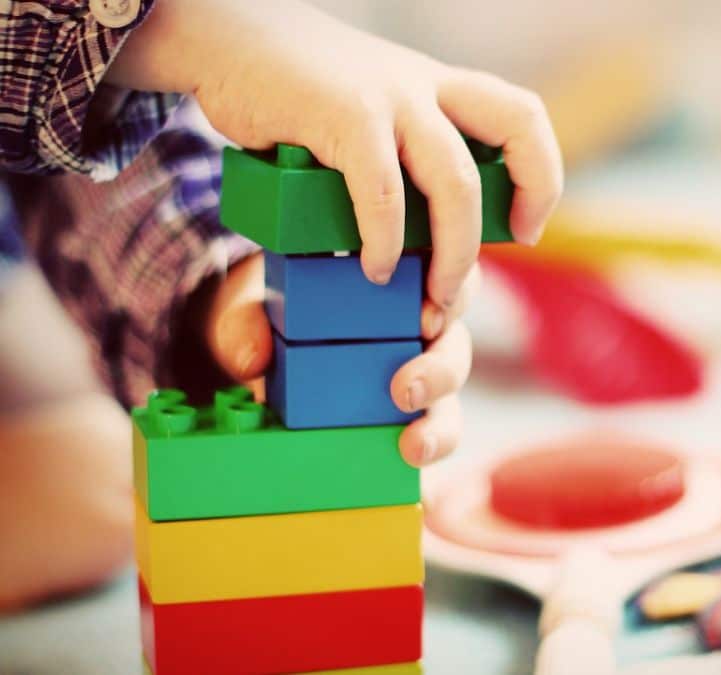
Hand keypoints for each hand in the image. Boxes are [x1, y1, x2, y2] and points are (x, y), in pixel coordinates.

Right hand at [109, 0, 561, 307]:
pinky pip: (383, 192)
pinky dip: (383, 241)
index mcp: (440, 88)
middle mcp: (426, 87)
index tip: (526, 228)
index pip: (523, 117)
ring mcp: (390, 97)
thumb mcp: (371, 115)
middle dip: (524, 204)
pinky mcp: (344, 114)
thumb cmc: (298, 97)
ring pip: (456, 182)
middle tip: (490, 264)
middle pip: (518, 129)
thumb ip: (402, 158)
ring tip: (431, 296)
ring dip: (453, 252)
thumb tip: (421, 241)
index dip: (541, 174)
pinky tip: (371, 267)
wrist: (228, 42)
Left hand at [204, 253, 475, 466]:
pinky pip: (436, 430)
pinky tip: (410, 457)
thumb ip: (245, 322)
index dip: (451, 295)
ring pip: (451, 394)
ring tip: (414, 444)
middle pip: (455, 342)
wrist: (260, 350)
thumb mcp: (253, 306)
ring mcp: (421, 371)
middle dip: (441, 369)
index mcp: (399, 280)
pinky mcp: (412, 412)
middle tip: (406, 390)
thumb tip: (252, 358)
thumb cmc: (273, 312)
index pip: (447, 278)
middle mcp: (420, 326)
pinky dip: (431, 444)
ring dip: (441, 421)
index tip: (426, 318)